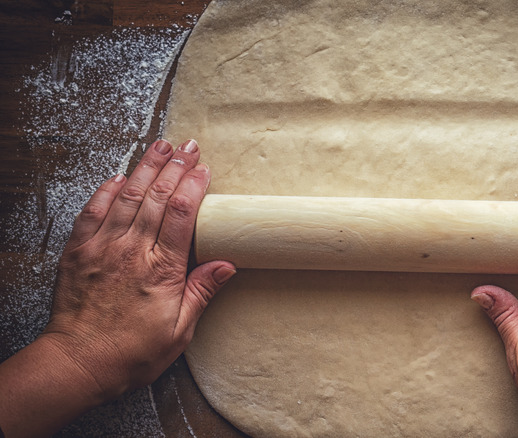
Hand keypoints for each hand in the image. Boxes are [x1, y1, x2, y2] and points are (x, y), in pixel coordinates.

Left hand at [0, 139, 234, 436]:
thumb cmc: (131, 352)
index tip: (204, 170)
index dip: (194, 186)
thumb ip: (201, 292)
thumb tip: (227, 265)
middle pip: (157, 197)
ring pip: (127, 196)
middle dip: (174, 167)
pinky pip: (93, 211)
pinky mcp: (79, 252)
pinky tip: (120, 177)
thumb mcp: (179, 331)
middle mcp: (132, 251)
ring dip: (145, 168)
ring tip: (159, 146)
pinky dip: (106, 190)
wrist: (78, 364)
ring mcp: (102, 248)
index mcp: (161, 270)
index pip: (182, 214)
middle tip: (187, 146)